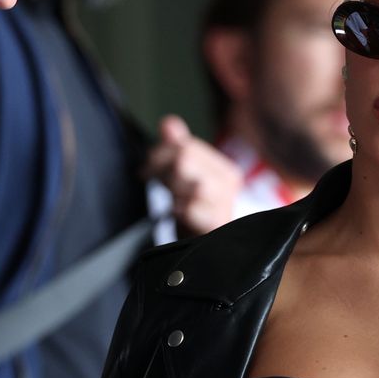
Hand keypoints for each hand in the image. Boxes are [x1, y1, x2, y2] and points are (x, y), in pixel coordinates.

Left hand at [144, 115, 242, 235]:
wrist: (207, 254)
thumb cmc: (194, 214)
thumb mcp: (184, 178)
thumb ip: (178, 148)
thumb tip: (169, 123)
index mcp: (224, 168)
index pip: (186, 146)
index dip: (160, 155)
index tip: (149, 170)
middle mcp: (229, 183)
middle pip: (185, 159)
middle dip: (165, 172)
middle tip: (161, 186)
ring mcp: (225, 204)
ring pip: (191, 181)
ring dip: (174, 191)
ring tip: (173, 200)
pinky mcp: (216, 224)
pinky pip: (193, 208)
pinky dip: (180, 211)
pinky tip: (179, 215)